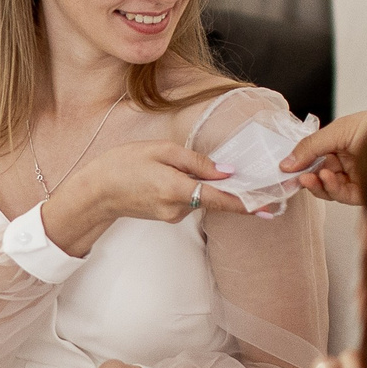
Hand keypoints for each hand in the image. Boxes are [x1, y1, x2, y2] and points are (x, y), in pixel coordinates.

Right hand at [41, 139, 238, 256]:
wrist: (96, 192)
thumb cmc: (123, 164)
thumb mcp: (160, 150)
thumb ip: (196, 161)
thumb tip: (227, 170)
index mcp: (177, 189)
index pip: (221, 199)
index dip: (248, 203)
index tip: (270, 207)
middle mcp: (178, 208)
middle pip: (214, 198)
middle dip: (226, 186)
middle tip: (236, 172)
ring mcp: (173, 216)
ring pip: (201, 198)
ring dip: (202, 184)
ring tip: (175, 165)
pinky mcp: (168, 217)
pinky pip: (189, 201)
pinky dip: (190, 189)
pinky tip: (170, 176)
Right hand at [280, 105, 366, 204]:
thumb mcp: (338, 131)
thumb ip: (311, 147)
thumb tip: (285, 163)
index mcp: (343, 143)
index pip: (315, 156)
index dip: (300, 162)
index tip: (285, 168)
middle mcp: (349, 160)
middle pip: (319, 174)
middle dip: (306, 176)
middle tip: (293, 177)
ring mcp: (357, 177)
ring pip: (328, 187)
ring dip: (317, 184)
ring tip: (310, 177)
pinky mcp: (365, 192)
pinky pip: (342, 195)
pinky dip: (331, 188)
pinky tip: (326, 178)